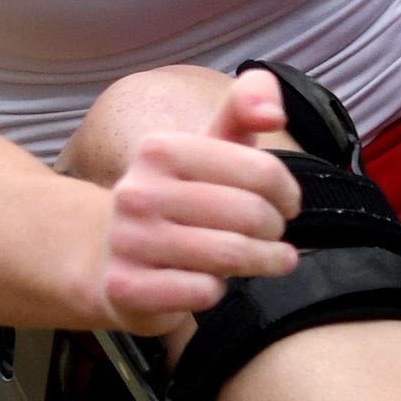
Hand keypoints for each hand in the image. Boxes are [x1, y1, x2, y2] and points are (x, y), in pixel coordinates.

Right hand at [95, 69, 301, 338]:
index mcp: (159, 149)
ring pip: (230, 255)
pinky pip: (203, 291)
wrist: (112, 254)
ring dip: (263, 262)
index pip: (260, 170)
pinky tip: (213, 283)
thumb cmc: (179, 197)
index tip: (287, 205)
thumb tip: (272, 113)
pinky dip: (219, 290)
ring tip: (271, 260)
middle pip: (249, 215)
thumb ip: (244, 109)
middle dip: (274, 230)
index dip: (287, 192)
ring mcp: (127, 241)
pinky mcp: (126, 288)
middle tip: (275, 237)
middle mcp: (137, 192)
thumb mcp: (209, 146)